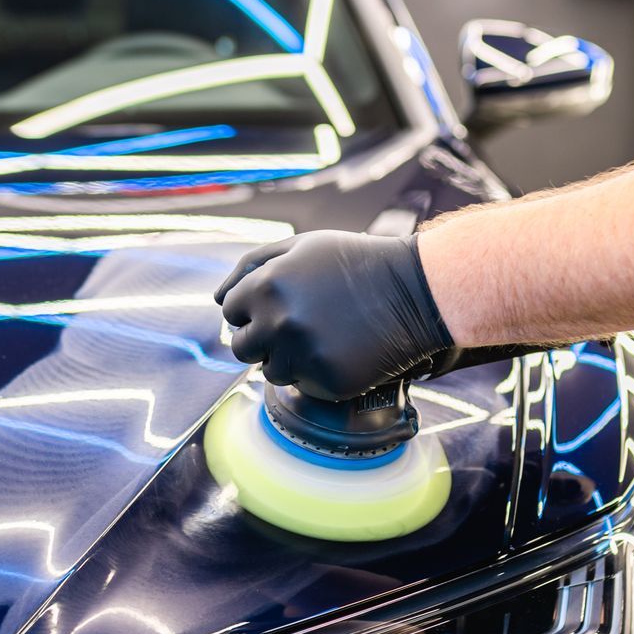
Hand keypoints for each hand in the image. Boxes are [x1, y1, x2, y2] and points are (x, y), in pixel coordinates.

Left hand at [215, 231, 453, 400]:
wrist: (414, 291)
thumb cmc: (355, 263)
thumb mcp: (302, 247)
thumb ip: (252, 266)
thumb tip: (219, 299)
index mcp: (265, 287)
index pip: (231, 310)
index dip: (254, 307)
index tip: (281, 304)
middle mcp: (278, 324)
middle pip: (242, 347)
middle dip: (263, 337)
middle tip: (297, 326)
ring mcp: (302, 356)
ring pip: (270, 370)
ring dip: (287, 358)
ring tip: (321, 337)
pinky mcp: (325, 382)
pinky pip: (302, 386)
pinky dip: (315, 373)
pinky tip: (339, 351)